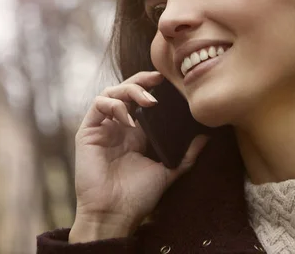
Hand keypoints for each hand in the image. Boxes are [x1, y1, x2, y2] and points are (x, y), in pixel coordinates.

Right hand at [70, 71, 209, 241]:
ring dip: (129, 89)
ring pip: (110, 93)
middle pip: (125, 89)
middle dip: (141, 80)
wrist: (115, 215)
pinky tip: (128, 118)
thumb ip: (186, 155)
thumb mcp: (168, 171)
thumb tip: (206, 138)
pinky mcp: (88, 132)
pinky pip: (97, 106)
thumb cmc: (137, 197)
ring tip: (147, 100)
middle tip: (159, 80)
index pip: (141, 99)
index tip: (169, 81)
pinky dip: (114, 105)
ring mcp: (103, 128)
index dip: (152, 86)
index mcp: (136, 132)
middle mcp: (118, 126)